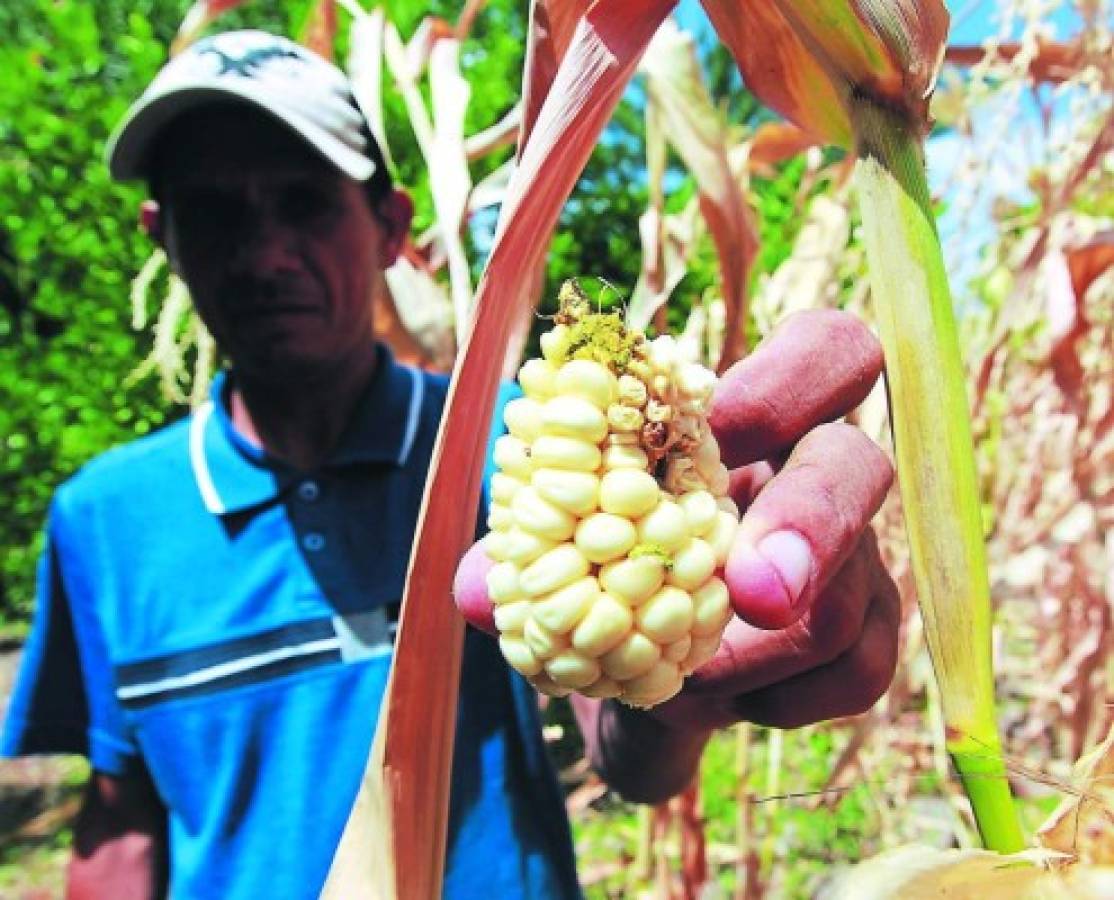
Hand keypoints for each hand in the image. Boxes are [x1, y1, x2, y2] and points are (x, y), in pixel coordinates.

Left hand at [455, 309, 900, 733]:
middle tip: (748, 593)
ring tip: (678, 681)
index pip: (822, 352)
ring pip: (853, 599)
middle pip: (863, 463)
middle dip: (810, 523)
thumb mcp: (555, 565)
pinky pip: (856, 671)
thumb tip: (480, 592)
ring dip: (752, 656)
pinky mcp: (864, 640)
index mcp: (746, 427)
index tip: (722, 430)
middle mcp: (812, 482)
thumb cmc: (601, 588)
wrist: (643, 690)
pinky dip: (778, 701)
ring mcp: (851, 562)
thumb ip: (519, 565)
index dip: (789, 379)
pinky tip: (721, 705)